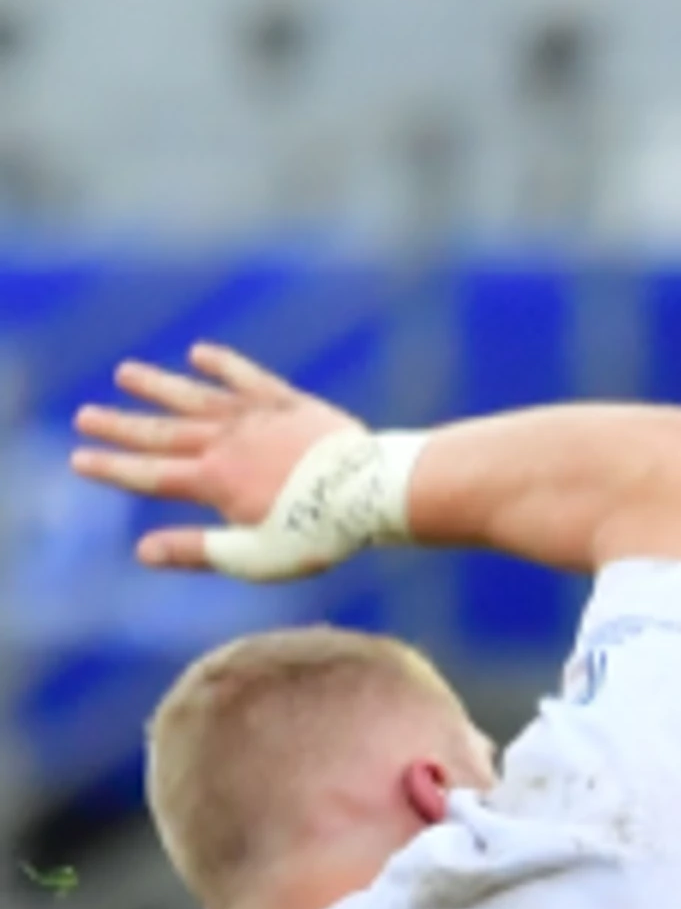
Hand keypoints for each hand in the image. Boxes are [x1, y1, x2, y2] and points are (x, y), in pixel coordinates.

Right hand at [69, 343, 365, 572]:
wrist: (373, 493)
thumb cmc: (319, 533)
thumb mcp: (255, 556)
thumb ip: (197, 551)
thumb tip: (141, 552)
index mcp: (213, 482)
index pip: (149, 475)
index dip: (112, 467)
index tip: (79, 458)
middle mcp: (226, 444)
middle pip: (162, 433)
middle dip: (120, 426)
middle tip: (84, 415)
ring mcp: (256, 419)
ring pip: (195, 398)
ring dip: (158, 386)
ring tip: (125, 372)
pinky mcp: (289, 404)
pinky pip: (249, 378)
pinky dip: (222, 364)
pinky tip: (199, 352)